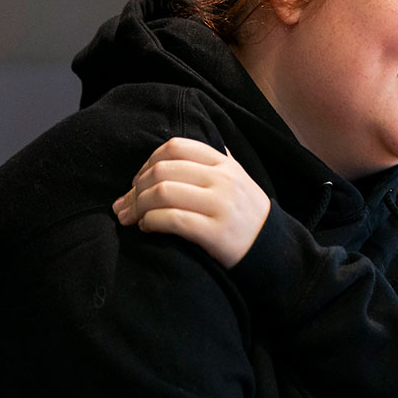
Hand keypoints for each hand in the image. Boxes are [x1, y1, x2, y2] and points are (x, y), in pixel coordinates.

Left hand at [113, 137, 269, 267]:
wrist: (272, 250)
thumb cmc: (246, 215)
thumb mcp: (237, 180)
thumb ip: (214, 162)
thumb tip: (177, 149)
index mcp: (224, 164)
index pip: (176, 147)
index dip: (147, 162)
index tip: (138, 182)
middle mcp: (223, 180)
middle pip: (163, 170)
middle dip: (135, 189)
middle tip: (125, 205)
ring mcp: (221, 205)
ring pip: (163, 193)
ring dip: (138, 206)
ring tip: (132, 218)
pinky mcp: (217, 232)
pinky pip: (172, 220)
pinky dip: (151, 222)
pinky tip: (147, 227)